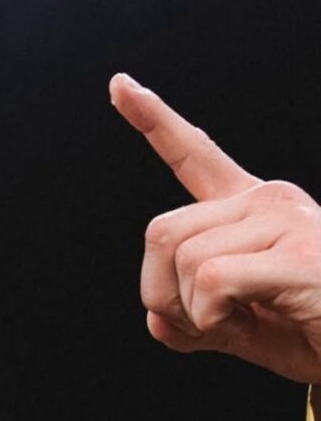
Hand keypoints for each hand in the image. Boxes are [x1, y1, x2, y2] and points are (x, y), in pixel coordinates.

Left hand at [110, 73, 320, 382]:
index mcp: (251, 210)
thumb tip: (158, 322)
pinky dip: (211, 317)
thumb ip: (194, 320)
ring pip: (182, 257)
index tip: (120, 86)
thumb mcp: (243, 329)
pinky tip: (254, 320)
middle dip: (161, 291)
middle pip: (161, 232)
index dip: (153, 121)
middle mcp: (267, 202)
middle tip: (204, 322)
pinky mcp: (298, 252)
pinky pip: (209, 280)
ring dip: (191, 311)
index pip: (194, 155)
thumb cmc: (316, 334)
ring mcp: (285, 221)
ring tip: (239, 322)